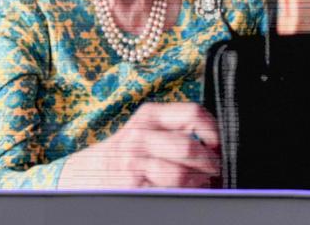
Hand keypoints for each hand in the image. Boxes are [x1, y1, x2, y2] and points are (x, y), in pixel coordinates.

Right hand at [58, 102, 219, 188]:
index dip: (214, 131)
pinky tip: (188, 194)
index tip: (219, 145)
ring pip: (182, 173)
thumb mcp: (149, 129)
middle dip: (212, 163)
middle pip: (190, 147)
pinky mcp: (133, 188)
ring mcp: (134, 163)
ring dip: (202, 183)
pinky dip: (187, 195)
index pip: (193, 113)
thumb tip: (218, 146)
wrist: (91, 172)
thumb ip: (179, 129)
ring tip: (206, 185)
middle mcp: (140, 135)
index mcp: (150, 115)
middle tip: (218, 171)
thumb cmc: (131, 150)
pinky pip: (169, 192)